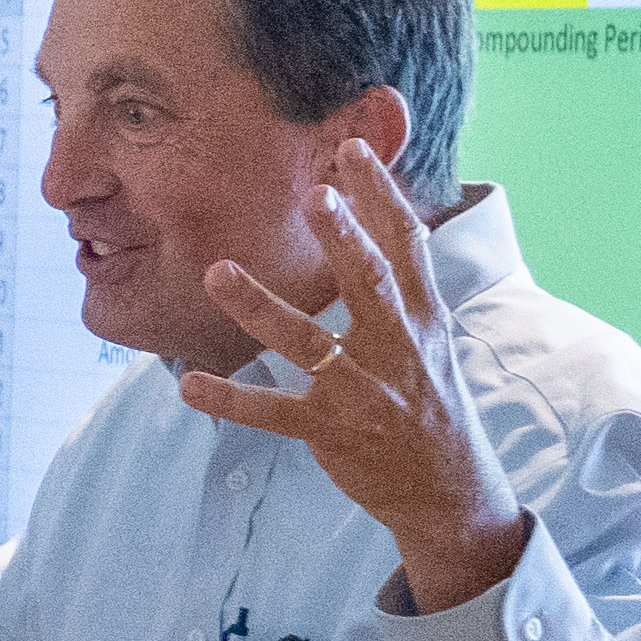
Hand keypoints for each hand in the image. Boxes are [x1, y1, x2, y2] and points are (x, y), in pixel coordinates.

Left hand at [159, 153, 520, 595]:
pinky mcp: (332, 432)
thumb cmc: (431, 401)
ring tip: (217, 272)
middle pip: (369, 283)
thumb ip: (404, 284)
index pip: (406, 246)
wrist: (451, 491)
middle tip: (313, 194)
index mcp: (424, 318)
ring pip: (307, 343)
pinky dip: (230, 400)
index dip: (382, 197)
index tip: (353, 150)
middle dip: (343, 239)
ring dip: (259, 306)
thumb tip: (382, 216)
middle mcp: (398, 348)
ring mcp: (363, 391)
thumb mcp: (434, 338)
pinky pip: (274, 412)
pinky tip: (188, 384)